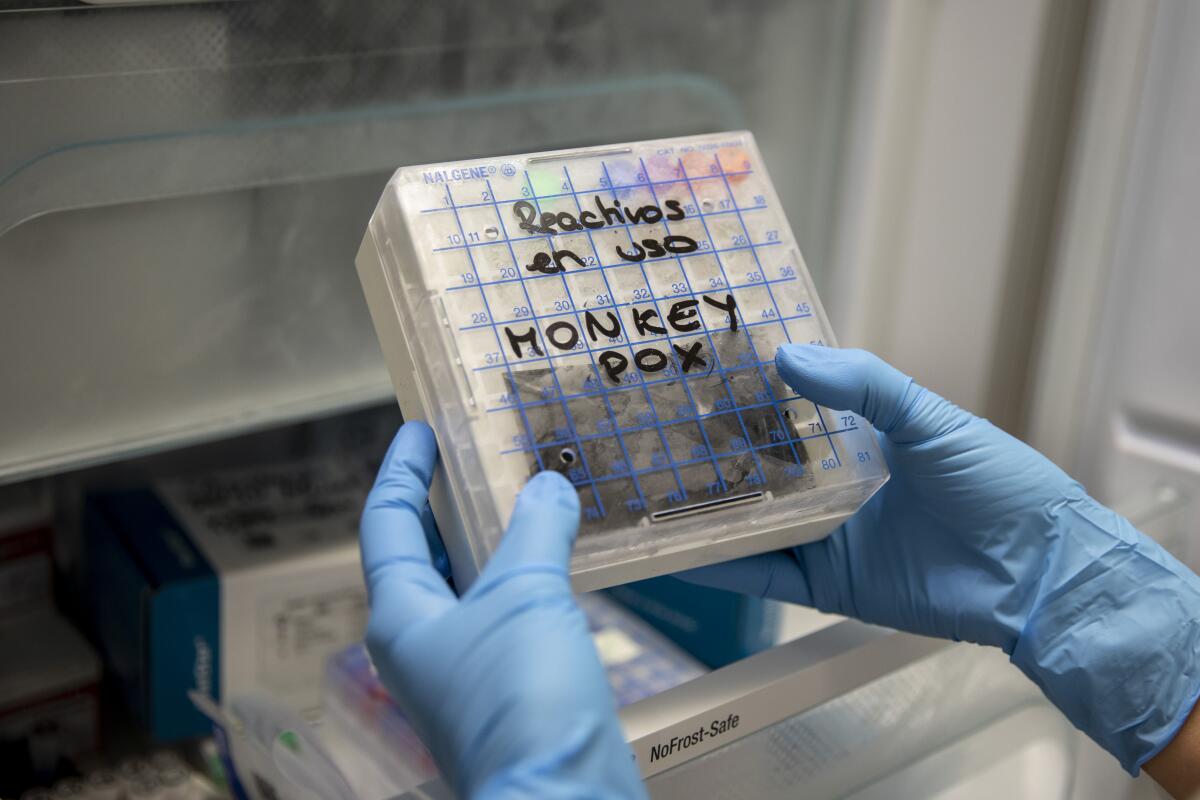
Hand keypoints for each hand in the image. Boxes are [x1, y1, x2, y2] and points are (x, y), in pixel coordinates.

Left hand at [360, 422, 645, 798]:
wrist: (561, 798)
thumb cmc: (521, 697)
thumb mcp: (524, 596)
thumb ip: (535, 532)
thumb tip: (546, 485)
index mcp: (401, 617)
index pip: (387, 524)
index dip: (401, 471)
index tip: (419, 428)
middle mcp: (424, 644)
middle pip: (424, 555)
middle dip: (447, 504)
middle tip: (477, 457)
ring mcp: (467, 671)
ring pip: (472, 586)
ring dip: (495, 540)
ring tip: (528, 496)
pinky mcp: (511, 691)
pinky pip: (512, 615)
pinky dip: (530, 578)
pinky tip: (563, 562)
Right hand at [682, 345, 1199, 775]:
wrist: (1037, 572)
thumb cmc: (998, 484)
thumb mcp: (929, 418)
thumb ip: (863, 385)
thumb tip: (786, 356)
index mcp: (863, 442)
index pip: (793, 414)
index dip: (750, 396)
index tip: (701, 373)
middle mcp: (839, 489)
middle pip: (764, 469)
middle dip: (716, 453)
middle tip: (657, 431)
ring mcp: (829, 538)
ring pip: (754, 522)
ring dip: (708, 509)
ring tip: (653, 489)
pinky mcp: (827, 585)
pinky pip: (764, 575)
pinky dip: (722, 566)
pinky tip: (679, 551)